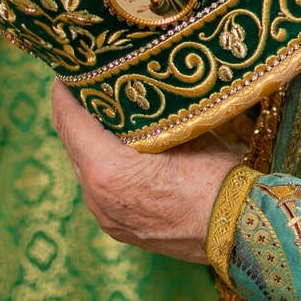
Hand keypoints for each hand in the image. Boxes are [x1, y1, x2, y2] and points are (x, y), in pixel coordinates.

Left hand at [49, 83, 238, 263]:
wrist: (237, 230)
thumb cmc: (214, 176)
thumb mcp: (179, 131)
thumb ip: (144, 113)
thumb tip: (129, 84)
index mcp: (106, 169)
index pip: (69, 120)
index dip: (64, 91)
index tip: (67, 69)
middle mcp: (96, 196)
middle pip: (71, 143)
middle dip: (75, 112)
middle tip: (86, 84)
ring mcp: (105, 216)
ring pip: (84, 166)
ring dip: (88, 140)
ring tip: (103, 114)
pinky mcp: (117, 227)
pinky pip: (98, 188)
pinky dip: (101, 164)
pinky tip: (119, 150)